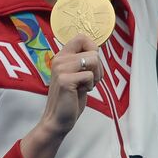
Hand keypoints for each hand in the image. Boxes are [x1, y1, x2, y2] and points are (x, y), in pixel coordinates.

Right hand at [20, 34, 99, 157]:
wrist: (58, 120)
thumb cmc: (71, 98)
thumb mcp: (77, 74)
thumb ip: (83, 61)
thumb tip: (97, 49)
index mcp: (62, 56)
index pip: (81, 37)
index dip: (93, 48)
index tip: (91, 64)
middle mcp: (59, 60)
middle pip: (93, 51)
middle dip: (98, 67)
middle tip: (90, 80)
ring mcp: (61, 69)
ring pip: (94, 60)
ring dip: (96, 76)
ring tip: (86, 86)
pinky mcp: (65, 80)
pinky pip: (90, 75)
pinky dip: (90, 85)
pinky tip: (81, 92)